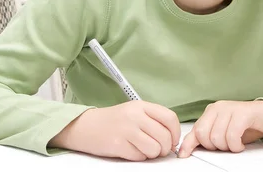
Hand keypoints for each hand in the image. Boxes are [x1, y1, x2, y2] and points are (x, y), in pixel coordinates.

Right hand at [49, 101, 180, 160]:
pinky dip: (139, 157)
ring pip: (154, 149)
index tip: (173, 140)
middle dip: (165, 148)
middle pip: (164, 136)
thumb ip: (153, 120)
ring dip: (152, 154)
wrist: (86, 126)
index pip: (170, 118)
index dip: (176, 133)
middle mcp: (135, 116)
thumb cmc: (113, 120)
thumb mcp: (134, 111)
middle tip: (159, 149)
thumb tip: (172, 138)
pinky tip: (132, 150)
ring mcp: (126, 130)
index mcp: (141, 106)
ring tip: (144, 149)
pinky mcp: (118, 145)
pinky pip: (140, 157)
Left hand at [178, 100, 262, 157]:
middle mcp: (218, 107)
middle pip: (204, 135)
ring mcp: (230, 108)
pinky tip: (240, 144)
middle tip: (226, 146)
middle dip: (214, 147)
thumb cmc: (246, 125)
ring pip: (217, 137)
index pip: (195, 130)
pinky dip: (236, 145)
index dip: (188, 144)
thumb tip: (188, 149)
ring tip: (235, 144)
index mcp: (211, 112)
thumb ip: (208, 137)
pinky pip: (232, 134)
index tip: (184, 155)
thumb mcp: (224, 132)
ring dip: (227, 147)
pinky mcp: (243, 113)